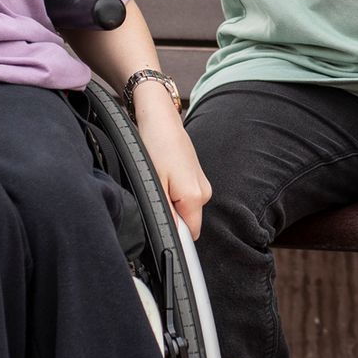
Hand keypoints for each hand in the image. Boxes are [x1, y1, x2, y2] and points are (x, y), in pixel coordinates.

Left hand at [135, 104, 212, 238]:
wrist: (161, 119)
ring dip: (171, 203)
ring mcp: (202, 183)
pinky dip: (174, 192)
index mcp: (195, 196)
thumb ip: (166, 214)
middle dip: (171, 216)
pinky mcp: (197, 176)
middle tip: (153, 195)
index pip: (191, 235)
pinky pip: (186, 196)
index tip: (158, 223)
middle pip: (188, 222)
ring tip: (158, 181)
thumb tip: (174, 237)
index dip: (174, 235)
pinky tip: (163, 176)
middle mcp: (204, 192)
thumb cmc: (155, 145)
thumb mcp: (154, 183)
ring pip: (186, 208)